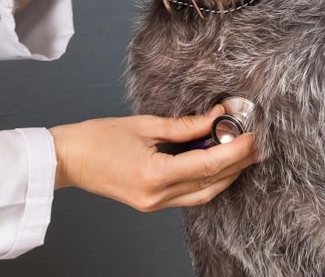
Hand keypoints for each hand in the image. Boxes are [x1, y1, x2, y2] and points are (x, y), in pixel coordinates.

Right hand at [48, 107, 258, 211]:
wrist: (68, 159)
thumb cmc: (97, 139)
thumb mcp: (144, 124)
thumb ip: (184, 126)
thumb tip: (215, 119)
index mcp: (155, 175)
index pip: (207, 165)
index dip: (234, 151)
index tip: (252, 136)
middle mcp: (158, 196)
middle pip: (211, 184)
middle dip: (237, 165)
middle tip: (256, 144)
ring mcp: (155, 204)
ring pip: (203, 194)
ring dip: (225, 175)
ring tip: (242, 153)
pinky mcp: (152, 203)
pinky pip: (189, 195)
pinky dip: (206, 180)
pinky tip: (215, 163)